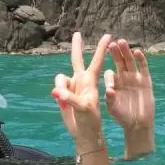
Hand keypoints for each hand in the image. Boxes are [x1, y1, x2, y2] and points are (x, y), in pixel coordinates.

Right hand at [52, 32, 110, 149]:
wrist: (82, 131)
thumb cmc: (89, 119)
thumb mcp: (82, 108)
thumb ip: (69, 98)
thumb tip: (55, 92)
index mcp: (91, 81)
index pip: (97, 61)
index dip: (101, 48)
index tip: (108, 35)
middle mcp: (81, 80)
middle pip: (77, 60)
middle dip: (77, 47)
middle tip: (77, 33)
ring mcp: (71, 86)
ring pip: (60, 77)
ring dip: (60, 87)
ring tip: (65, 101)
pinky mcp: (63, 92)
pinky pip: (56, 87)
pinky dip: (57, 94)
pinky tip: (61, 103)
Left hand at [104, 38, 154, 157]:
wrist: (138, 124)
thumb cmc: (123, 117)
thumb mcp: (113, 109)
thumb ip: (110, 99)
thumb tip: (109, 91)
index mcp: (114, 84)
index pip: (110, 74)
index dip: (109, 74)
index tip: (106, 70)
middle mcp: (124, 78)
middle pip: (119, 62)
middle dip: (115, 53)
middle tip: (111, 44)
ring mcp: (135, 78)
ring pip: (130, 62)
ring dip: (126, 52)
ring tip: (122, 42)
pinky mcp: (146, 80)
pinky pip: (143, 68)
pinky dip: (140, 60)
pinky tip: (137, 52)